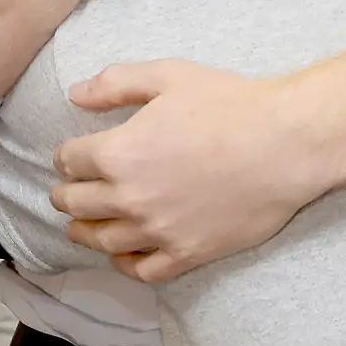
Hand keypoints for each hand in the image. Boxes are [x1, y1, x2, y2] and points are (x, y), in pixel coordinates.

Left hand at [50, 60, 324, 281]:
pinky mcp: (188, 253)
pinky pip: (143, 270)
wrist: (282, 144)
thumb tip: (75, 94)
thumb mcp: (167, 76)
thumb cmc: (227, 104)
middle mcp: (131, 197)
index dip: (65, 156)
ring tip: (80, 227)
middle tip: (63, 193)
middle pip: (77, 205)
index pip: (70, 161)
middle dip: (65, 196)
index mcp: (119, 152)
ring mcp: (159, 231)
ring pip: (103, 241)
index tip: (68, 156)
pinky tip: (122, 253)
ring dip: (85, 232)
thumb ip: (115, 84)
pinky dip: (125, 263)